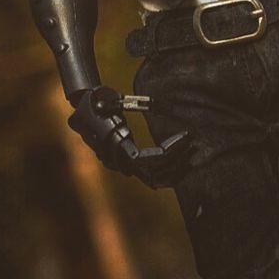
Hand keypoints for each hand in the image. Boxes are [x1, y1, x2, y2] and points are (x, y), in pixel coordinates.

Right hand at [68, 86, 191, 188]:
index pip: (146, 159)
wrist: (85, 110)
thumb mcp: (103, 99)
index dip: (168, 152)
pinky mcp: (131, 164)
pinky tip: (183, 162)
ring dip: (175, 168)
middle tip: (192, 144)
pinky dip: (168, 172)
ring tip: (191, 152)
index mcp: (114, 149)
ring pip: (155, 179)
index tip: (185, 137)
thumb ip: (111, 104)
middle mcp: (118, 162)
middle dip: (177, 159)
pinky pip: (153, 176)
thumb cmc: (96, 102)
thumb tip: (116, 106)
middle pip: (154, 172)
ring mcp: (125, 165)